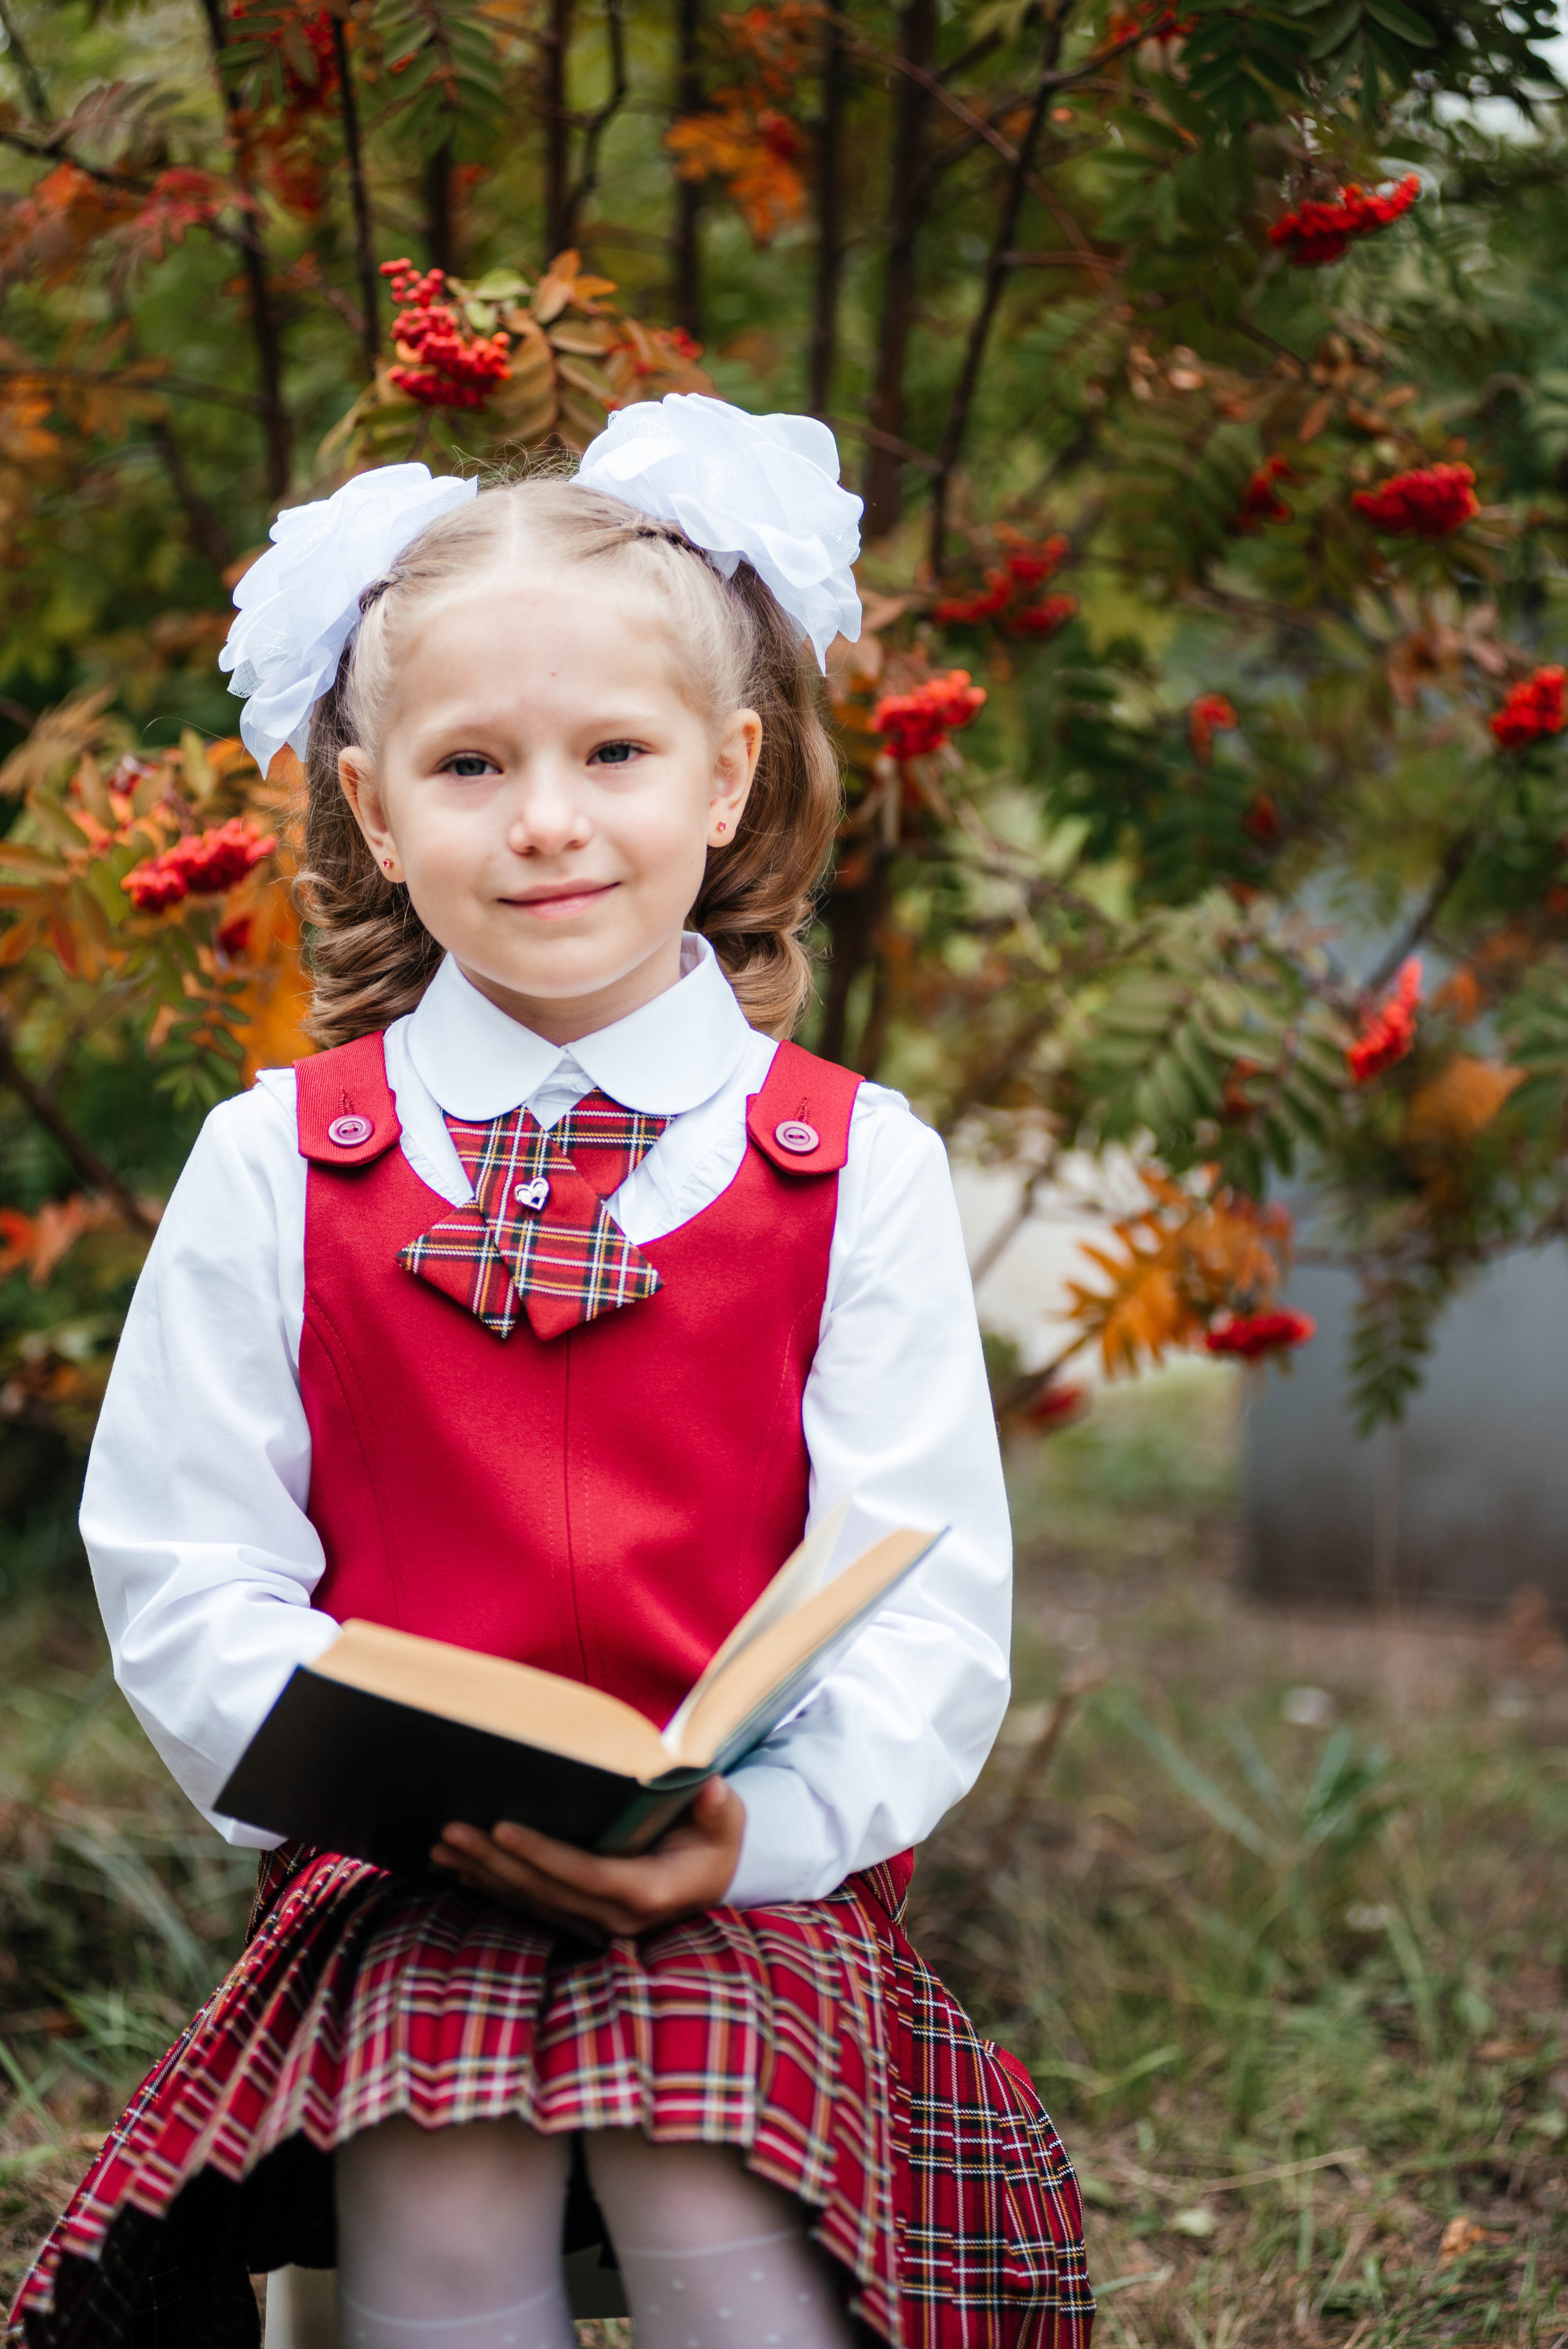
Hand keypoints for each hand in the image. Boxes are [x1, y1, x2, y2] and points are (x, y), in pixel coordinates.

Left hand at [430, 1777, 745, 1942]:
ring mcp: (595, 1925)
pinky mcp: (579, 1920)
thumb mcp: (726, 1820)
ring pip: (530, 1901)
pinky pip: (531, 1905)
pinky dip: (494, 1886)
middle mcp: (616, 1918)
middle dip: (495, 1860)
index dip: (542, 1854)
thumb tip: (710, 1788)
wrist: (714, 1878)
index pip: (586, 1874)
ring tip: (443, 1845)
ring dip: (484, 1874)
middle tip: (451, 1830)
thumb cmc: (714, 1838)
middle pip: (545, 1889)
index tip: (502, 1829)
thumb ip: (718, 1808)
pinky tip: (460, 1868)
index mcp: (649, 1891)